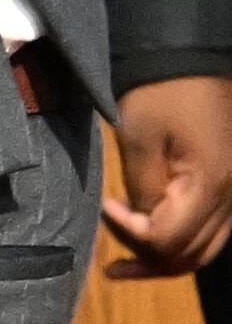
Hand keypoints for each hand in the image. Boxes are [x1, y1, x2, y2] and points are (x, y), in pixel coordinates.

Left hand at [105, 74, 231, 276]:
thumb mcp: (139, 136)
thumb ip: (142, 188)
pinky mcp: (224, 185)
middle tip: (112, 265)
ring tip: (125, 267)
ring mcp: (231, 194)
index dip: (130, 234)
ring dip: (165, 258)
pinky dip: (180, 241)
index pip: (168, 240)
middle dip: (147, 260)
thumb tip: (141, 221)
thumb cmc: (159, 90)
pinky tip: (150, 239)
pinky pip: (208, 229)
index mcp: (210, 187)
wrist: (188, 57)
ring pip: (204, 248)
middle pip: (191, 255)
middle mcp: (230, 199)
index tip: (105, 205)